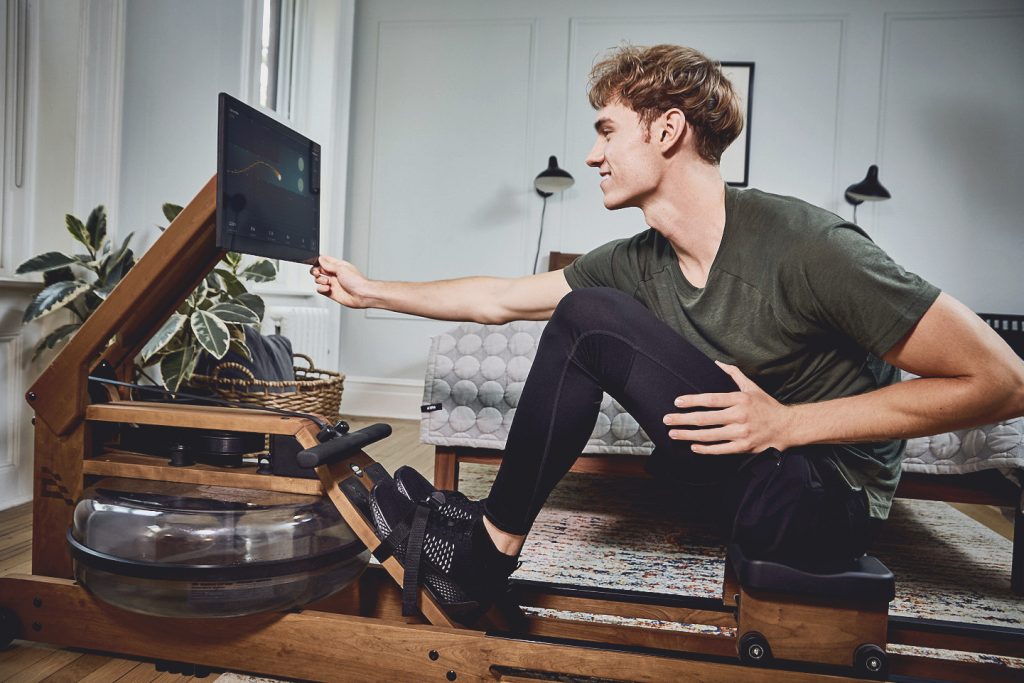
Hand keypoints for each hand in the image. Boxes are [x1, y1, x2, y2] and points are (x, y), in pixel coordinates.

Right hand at [310, 255, 371, 307]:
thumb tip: (320, 259)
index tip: (314, 263)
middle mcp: (335, 274)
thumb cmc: (357, 281)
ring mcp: (333, 284)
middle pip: (319, 270)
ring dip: (319, 280)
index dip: (318, 261)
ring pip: (318, 280)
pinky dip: (321, 289)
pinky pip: (321, 290)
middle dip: (315, 271)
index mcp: (338, 266)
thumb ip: (329, 264)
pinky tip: (327, 288)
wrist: (362, 295)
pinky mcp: (331, 293)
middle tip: (317, 273)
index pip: (324, 261)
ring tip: (327, 282)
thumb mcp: (341, 268)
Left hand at [663, 361, 793, 454]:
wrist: (787, 426)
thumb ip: (733, 374)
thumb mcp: (751, 386)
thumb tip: (716, 362)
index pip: (711, 399)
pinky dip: (706, 449)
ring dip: (689, 435)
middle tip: (667, 419)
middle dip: (683, 419)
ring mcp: (741, 433)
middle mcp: (739, 416)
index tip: (677, 402)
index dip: (692, 401)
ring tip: (674, 433)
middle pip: (705, 418)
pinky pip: (720, 450)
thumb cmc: (766, 405)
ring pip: (710, 435)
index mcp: (740, 399)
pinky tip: (693, 447)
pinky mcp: (744, 447)